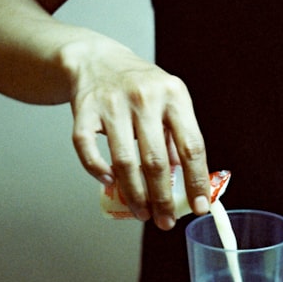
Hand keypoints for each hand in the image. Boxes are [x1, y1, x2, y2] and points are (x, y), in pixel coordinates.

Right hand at [64, 40, 210, 229]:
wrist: (97, 59)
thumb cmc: (141, 88)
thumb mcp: (169, 103)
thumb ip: (178, 139)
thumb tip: (189, 185)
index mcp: (174, 95)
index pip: (191, 146)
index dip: (196, 181)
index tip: (198, 207)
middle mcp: (144, 97)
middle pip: (156, 160)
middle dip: (163, 198)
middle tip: (165, 221)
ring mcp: (112, 103)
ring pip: (123, 161)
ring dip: (134, 194)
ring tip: (141, 213)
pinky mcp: (84, 110)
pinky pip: (87, 149)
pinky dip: (97, 171)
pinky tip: (109, 183)